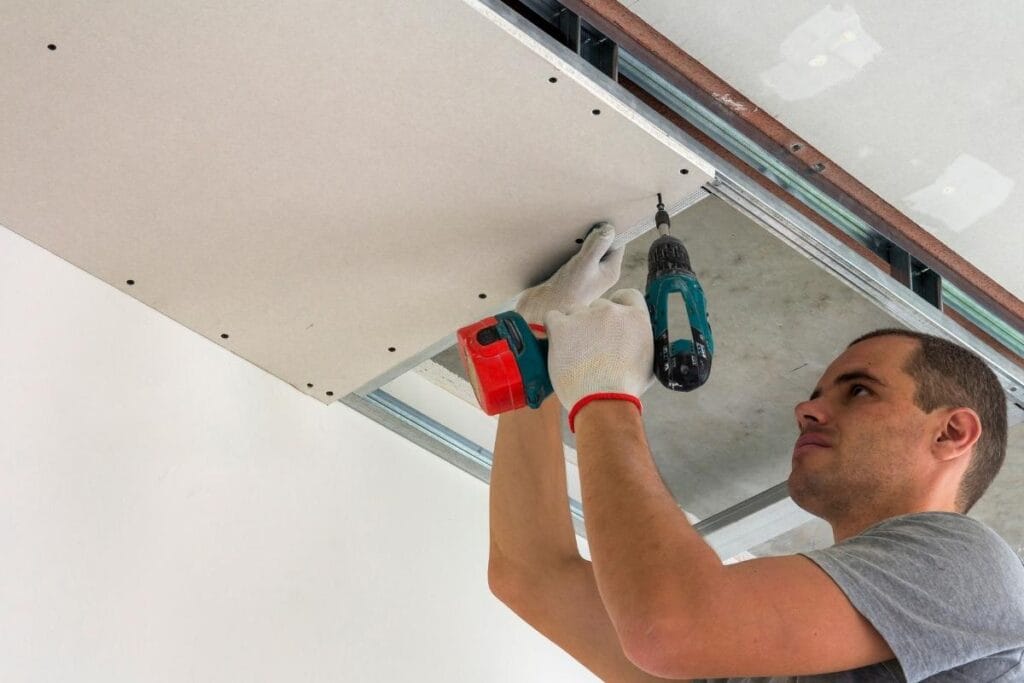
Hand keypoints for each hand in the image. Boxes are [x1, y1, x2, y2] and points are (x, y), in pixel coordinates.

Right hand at [515, 223, 623, 326]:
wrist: (542, 311)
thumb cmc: (566, 292)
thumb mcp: (583, 265)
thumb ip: (597, 246)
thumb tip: (609, 228)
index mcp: (610, 271)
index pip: (618, 243)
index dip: (612, 229)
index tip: (601, 217)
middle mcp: (601, 273)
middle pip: (604, 245)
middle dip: (594, 233)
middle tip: (585, 221)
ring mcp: (587, 274)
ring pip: (589, 250)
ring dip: (580, 240)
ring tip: (572, 231)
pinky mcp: (571, 275)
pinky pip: (575, 256)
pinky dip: (570, 249)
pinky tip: (561, 245)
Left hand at [543, 288, 655, 427]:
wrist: (603, 401)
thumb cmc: (626, 389)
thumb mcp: (649, 361)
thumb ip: (642, 341)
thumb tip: (637, 337)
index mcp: (636, 317)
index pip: (627, 295)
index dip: (618, 307)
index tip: (611, 322)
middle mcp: (612, 311)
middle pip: (598, 306)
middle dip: (594, 322)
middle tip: (590, 346)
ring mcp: (585, 316)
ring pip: (575, 311)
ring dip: (574, 326)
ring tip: (574, 352)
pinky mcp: (562, 325)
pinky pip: (552, 317)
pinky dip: (553, 329)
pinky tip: (558, 346)